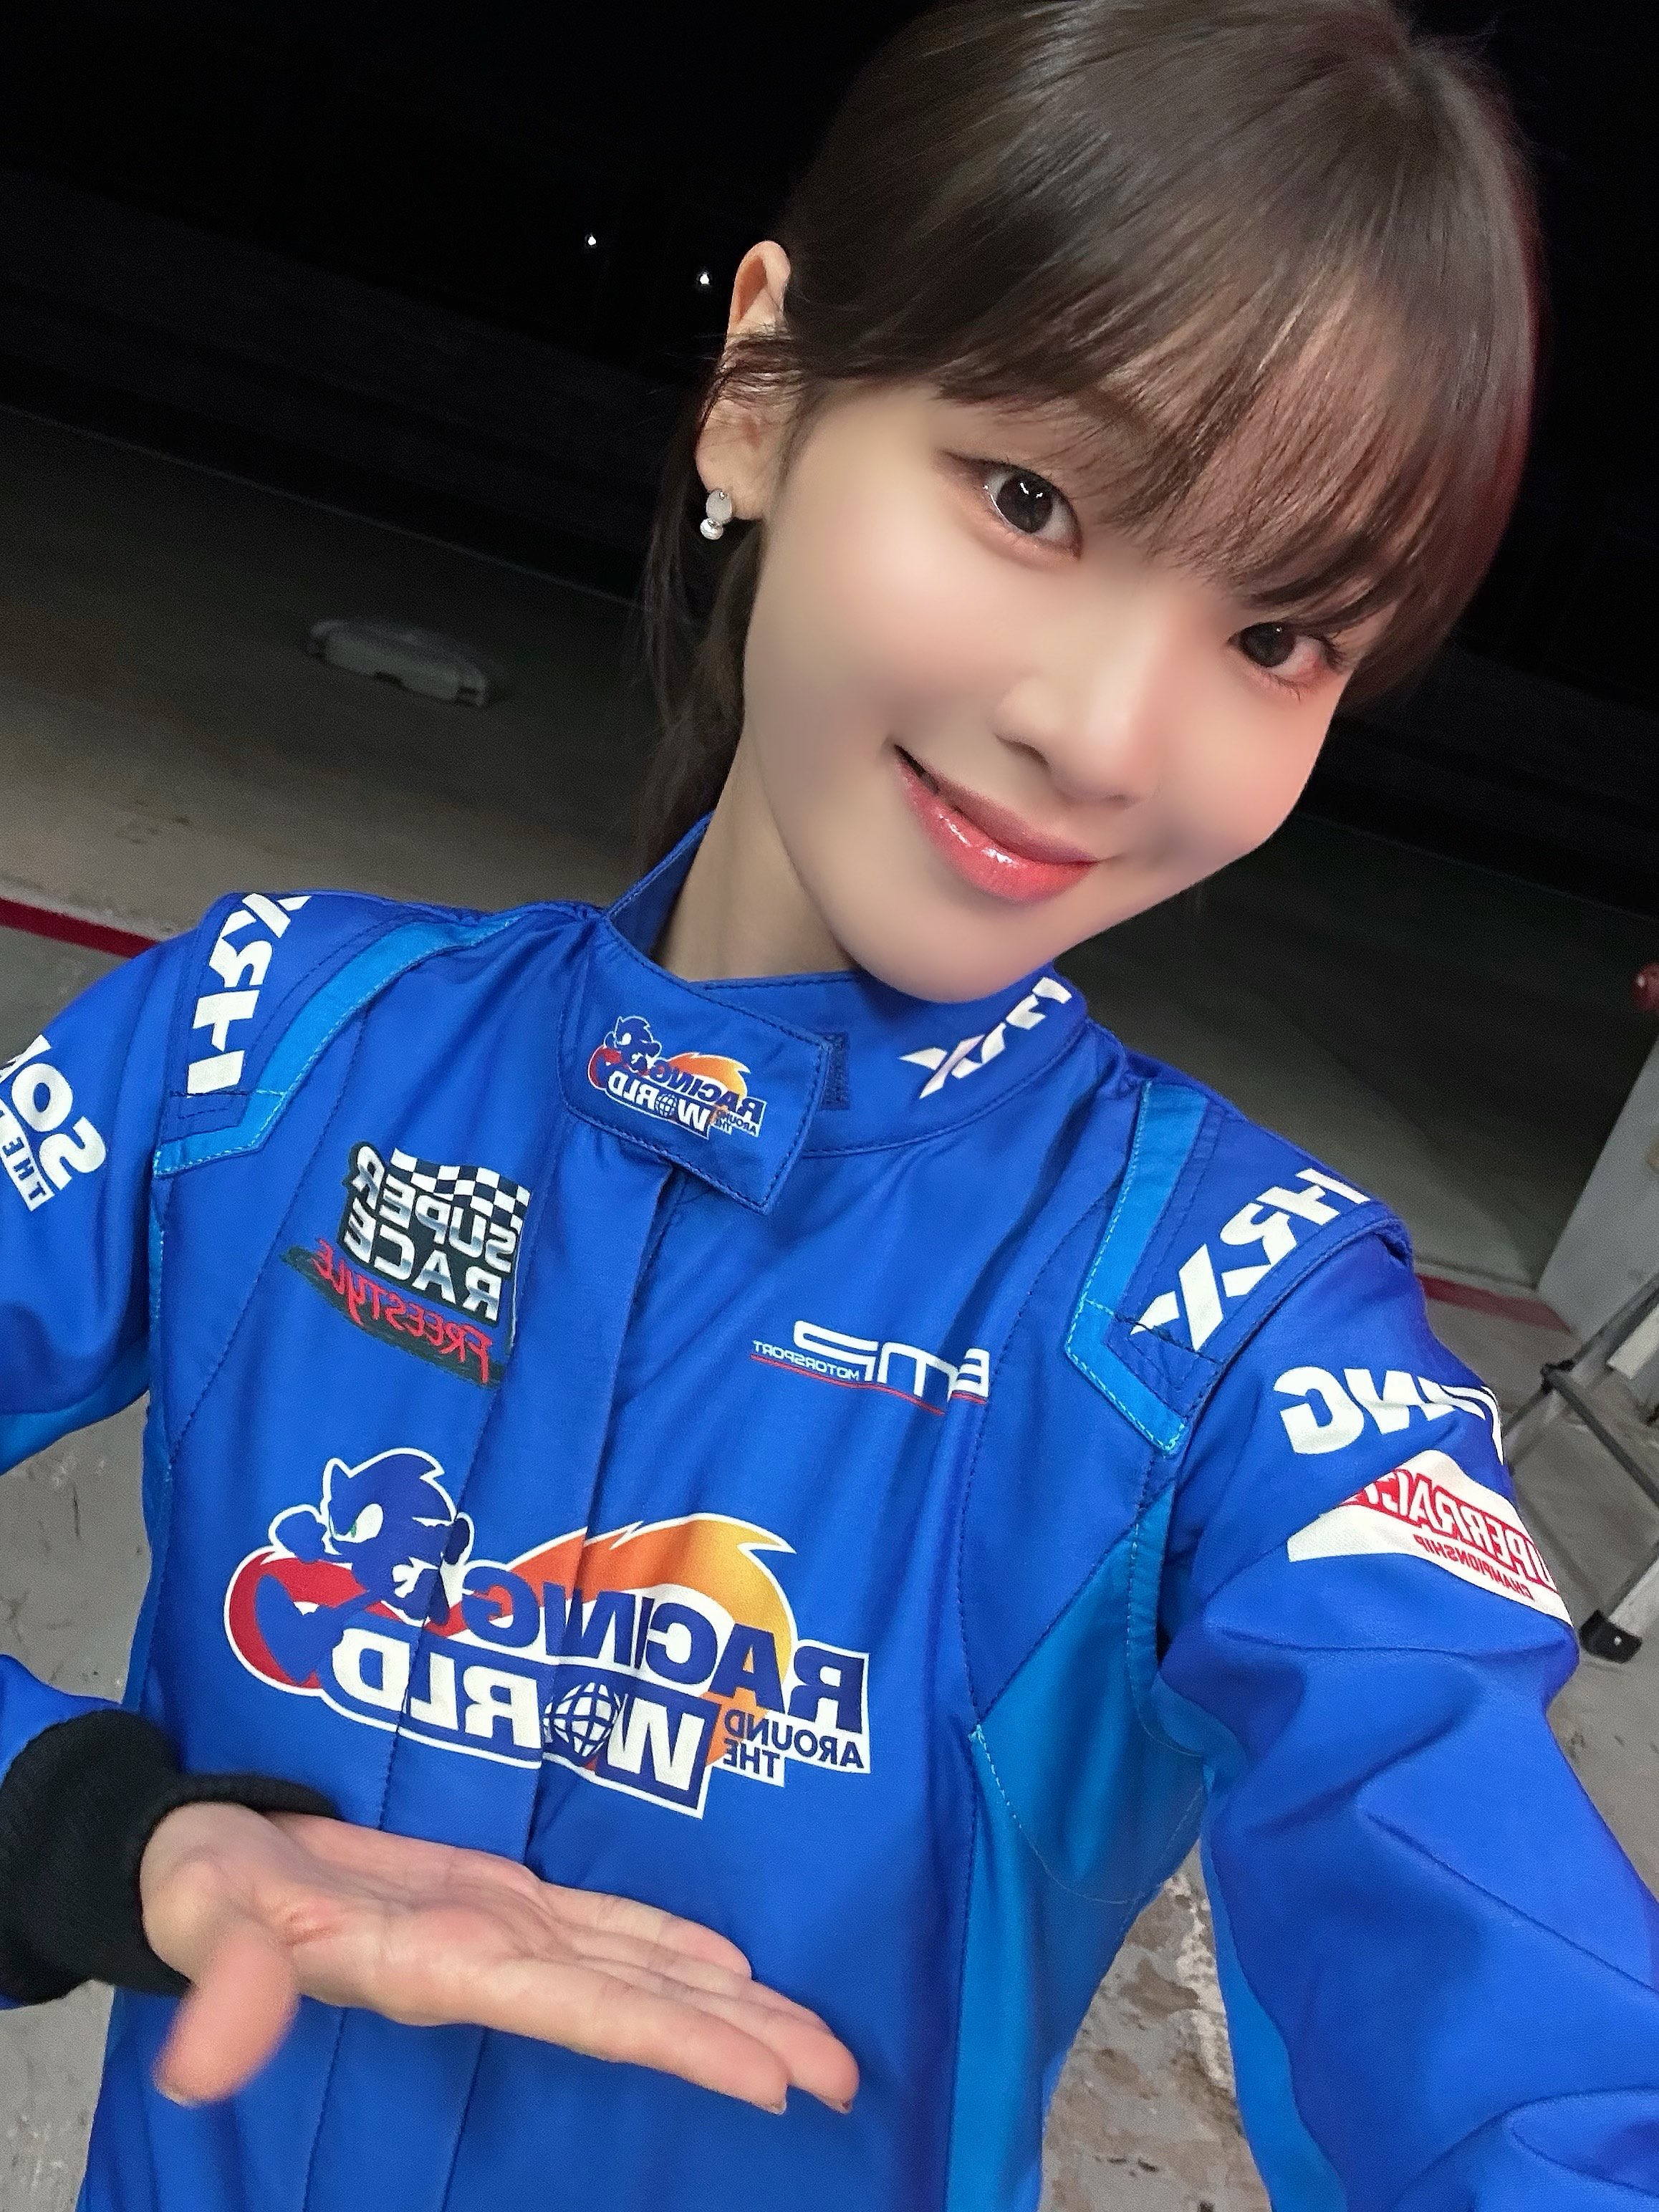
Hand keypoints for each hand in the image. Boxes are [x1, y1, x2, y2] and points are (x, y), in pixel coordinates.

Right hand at [138, 1802, 857, 2115]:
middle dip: (744, 2039)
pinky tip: (731, 1966)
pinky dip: (672, 1945)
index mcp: (446, 1971)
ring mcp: (504, 1933)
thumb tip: (199, 2071)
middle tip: (847, 2073)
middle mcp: (497, 1963)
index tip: (773, 2083)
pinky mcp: (498, 1898)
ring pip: (640, 1969)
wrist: (205, 1864)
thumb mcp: (209, 1924)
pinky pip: (606, 1926)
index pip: (588, 2013)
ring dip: (731, 2003)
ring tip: (818, 2036)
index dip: (682, 2045)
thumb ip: (228, 1987)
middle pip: (643, 2006)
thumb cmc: (207, 1889)